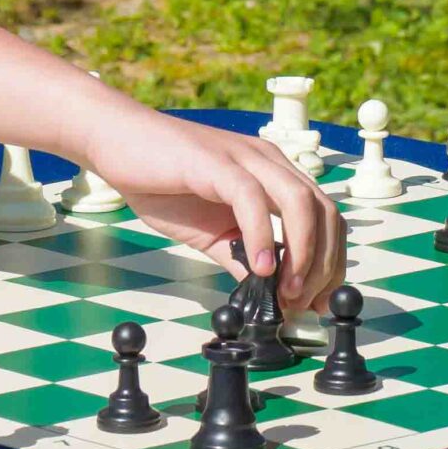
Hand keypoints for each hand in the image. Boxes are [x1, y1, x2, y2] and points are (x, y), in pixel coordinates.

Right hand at [82, 111, 345, 311]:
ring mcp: (245, 158)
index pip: (325, 217)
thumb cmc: (163, 184)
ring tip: (287, 292)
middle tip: (303, 304)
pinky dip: (263, 235)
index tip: (316, 303)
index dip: (330, 262)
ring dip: (303, 253)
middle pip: (324, 211)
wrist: (117, 144)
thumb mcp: (212, 234)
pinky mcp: (216, 163)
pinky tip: (259, 267)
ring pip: (300, 202)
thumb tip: (271, 295)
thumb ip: (242, 257)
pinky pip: (252, 198)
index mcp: (274, 176)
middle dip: (324, 264)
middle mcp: (269, 162)